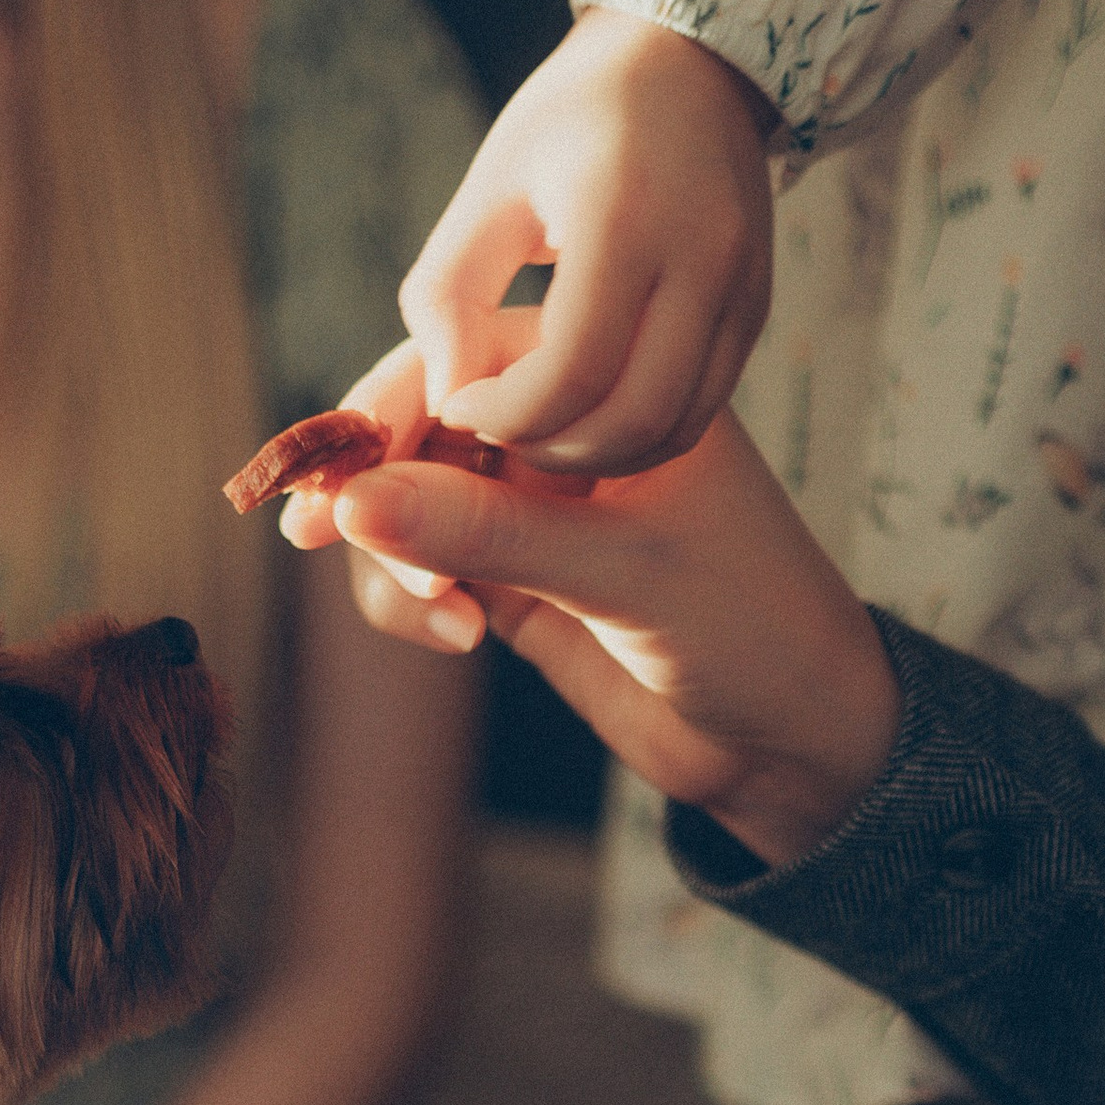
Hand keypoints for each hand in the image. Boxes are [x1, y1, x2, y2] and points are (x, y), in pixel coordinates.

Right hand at [281, 405, 901, 871]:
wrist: (793, 741)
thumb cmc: (751, 630)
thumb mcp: (624, 573)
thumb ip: (488, 533)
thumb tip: (353, 499)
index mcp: (615, 392)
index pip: (474, 363)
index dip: (391, 404)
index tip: (333, 461)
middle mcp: (566, 440)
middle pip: (422, 429)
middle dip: (366, 480)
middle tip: (311, 529)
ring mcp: (533, 512)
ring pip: (409, 504)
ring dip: (389, 551)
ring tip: (430, 606)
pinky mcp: (514, 582)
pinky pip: (423, 569)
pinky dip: (409, 596)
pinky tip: (453, 634)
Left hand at [397, 8, 774, 476]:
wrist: (689, 59)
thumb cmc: (572, 118)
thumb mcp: (489, 186)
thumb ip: (448, 297)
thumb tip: (446, 401)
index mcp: (625, 216)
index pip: (572, 370)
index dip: (507, 414)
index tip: (461, 404)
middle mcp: (701, 257)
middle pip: (632, 416)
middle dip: (552, 448)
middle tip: (499, 431)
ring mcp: (742, 287)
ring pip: (673, 425)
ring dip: (599, 454)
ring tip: (541, 428)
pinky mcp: (758, 306)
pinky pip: (701, 407)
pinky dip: (640, 433)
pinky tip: (590, 410)